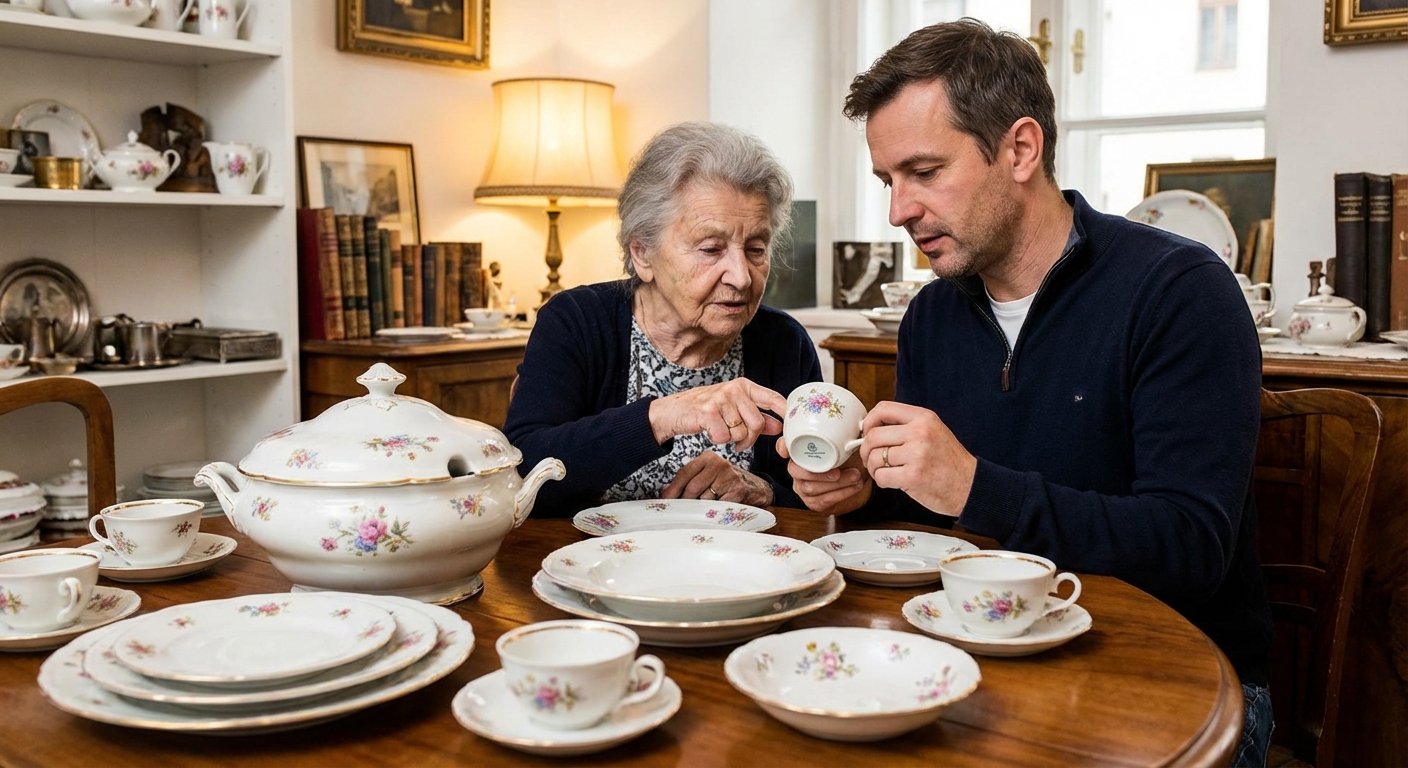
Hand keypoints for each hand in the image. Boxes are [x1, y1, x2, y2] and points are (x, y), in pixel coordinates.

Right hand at [648, 377, 785, 450]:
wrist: (674, 410)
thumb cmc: (706, 410)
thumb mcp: (734, 408)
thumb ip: (757, 416)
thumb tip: (779, 426)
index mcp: (744, 386)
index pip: (773, 398)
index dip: (785, 412)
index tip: (791, 424)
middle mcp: (734, 389)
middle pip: (758, 423)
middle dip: (749, 438)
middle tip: (739, 441)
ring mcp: (721, 399)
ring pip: (741, 432)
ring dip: (731, 439)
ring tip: (720, 431)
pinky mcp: (708, 411)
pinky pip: (724, 437)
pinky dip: (717, 440)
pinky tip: (710, 431)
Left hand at [661, 450, 773, 505]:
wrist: (754, 487)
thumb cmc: (725, 482)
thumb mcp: (706, 475)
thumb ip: (687, 481)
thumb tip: (664, 493)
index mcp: (707, 458)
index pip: (685, 473)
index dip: (673, 488)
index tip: (666, 500)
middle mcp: (719, 464)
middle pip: (693, 487)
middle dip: (686, 501)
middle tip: (683, 510)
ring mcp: (729, 477)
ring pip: (705, 499)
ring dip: (702, 508)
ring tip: (706, 507)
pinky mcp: (738, 490)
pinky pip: (718, 507)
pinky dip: (715, 512)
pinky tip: (717, 510)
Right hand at [778, 436, 872, 514]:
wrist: (861, 482)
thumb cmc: (851, 460)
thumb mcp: (848, 444)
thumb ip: (844, 433)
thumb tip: (854, 421)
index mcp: (802, 452)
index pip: (784, 447)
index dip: (783, 447)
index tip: (787, 450)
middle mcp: (798, 470)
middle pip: (794, 470)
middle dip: (817, 471)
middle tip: (838, 470)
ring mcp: (804, 488)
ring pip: (810, 487)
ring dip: (836, 483)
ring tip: (855, 475)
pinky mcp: (814, 503)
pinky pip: (824, 499)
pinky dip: (842, 493)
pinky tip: (855, 486)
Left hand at [859, 401, 975, 516]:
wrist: (970, 486)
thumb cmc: (948, 462)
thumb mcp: (933, 432)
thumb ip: (906, 426)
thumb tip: (870, 428)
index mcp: (924, 417)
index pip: (883, 408)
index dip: (869, 422)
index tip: (867, 433)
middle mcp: (920, 432)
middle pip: (873, 436)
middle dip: (866, 450)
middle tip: (871, 459)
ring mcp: (917, 454)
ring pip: (874, 457)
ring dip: (873, 468)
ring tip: (885, 472)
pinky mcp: (913, 476)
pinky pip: (881, 476)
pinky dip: (881, 481)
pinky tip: (893, 482)